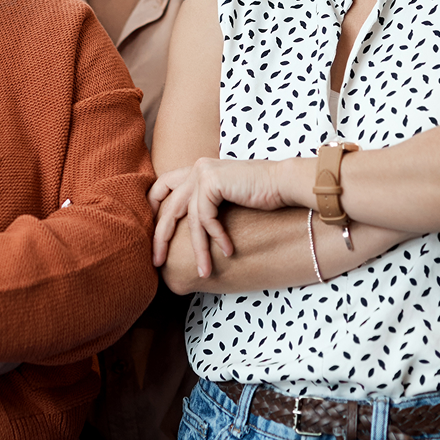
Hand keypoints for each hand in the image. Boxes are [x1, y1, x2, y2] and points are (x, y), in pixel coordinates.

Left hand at [150, 158, 288, 277]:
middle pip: (167, 206)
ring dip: (199, 249)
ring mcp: (203, 173)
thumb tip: (190, 233)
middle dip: (160, 236)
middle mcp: (196, 169)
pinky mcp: (212, 181)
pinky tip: (229, 251)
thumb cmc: (262, 196)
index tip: (153, 236)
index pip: (163, 187)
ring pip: (190, 219)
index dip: (153, 209)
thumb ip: (207, 206)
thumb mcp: (226, 200)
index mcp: (197, 170)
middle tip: (156, 262)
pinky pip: (206, 218)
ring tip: (204, 271)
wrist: (286, 184)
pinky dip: (217, 237)